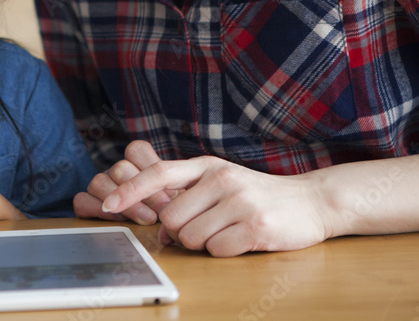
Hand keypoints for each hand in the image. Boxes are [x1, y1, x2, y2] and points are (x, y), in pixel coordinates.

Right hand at [73, 141, 174, 224]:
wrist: (171, 225)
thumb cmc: (176, 211)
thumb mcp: (182, 198)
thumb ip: (177, 193)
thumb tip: (171, 202)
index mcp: (139, 161)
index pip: (135, 150)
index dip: (149, 173)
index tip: (169, 200)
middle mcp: (118, 171)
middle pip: (119, 169)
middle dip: (141, 193)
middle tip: (159, 213)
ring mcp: (102, 185)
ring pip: (98, 182)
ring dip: (123, 203)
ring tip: (145, 219)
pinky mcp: (89, 203)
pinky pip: (81, 200)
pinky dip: (96, 209)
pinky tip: (117, 219)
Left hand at [102, 143, 331, 256]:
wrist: (311, 201)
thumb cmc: (257, 196)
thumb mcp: (221, 184)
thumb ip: (187, 199)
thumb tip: (159, 229)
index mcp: (208, 166)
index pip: (158, 174)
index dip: (130, 190)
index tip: (107, 205)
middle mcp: (221, 179)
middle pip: (170, 219)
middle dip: (180, 234)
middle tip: (204, 228)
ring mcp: (240, 202)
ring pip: (191, 238)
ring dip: (202, 244)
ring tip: (226, 232)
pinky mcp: (256, 226)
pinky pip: (217, 250)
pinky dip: (223, 252)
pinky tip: (241, 240)